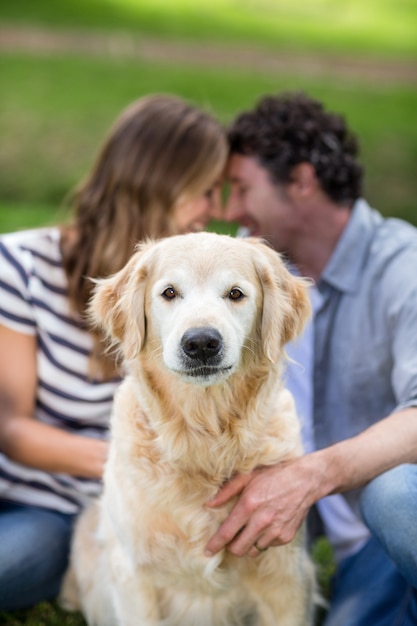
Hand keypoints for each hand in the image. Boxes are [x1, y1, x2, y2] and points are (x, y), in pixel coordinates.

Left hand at [205, 456, 319, 557]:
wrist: (305, 480)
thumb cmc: (274, 474)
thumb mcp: (248, 476)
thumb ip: (227, 491)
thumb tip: (209, 504)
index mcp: (249, 505)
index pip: (227, 533)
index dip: (215, 544)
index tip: (207, 552)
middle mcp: (262, 521)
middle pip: (238, 548)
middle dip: (231, 546)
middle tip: (230, 537)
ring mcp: (275, 531)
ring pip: (253, 550)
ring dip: (247, 543)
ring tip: (250, 528)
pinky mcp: (285, 537)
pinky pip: (267, 546)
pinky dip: (262, 540)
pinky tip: (265, 525)